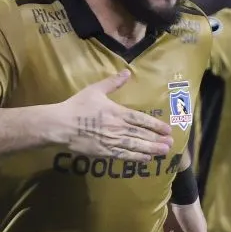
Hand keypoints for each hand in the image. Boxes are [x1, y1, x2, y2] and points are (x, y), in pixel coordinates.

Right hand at [49, 70, 173, 161]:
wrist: (60, 125)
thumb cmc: (77, 106)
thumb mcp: (95, 90)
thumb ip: (113, 82)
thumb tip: (127, 72)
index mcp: (117, 112)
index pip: (141, 119)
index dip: (155, 125)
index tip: (167, 129)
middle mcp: (118, 128)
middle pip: (142, 134)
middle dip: (157, 139)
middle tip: (170, 143)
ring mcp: (112, 141)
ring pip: (136, 146)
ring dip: (151, 149)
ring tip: (164, 151)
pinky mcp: (104, 152)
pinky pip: (124, 155)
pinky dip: (136, 157)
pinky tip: (146, 159)